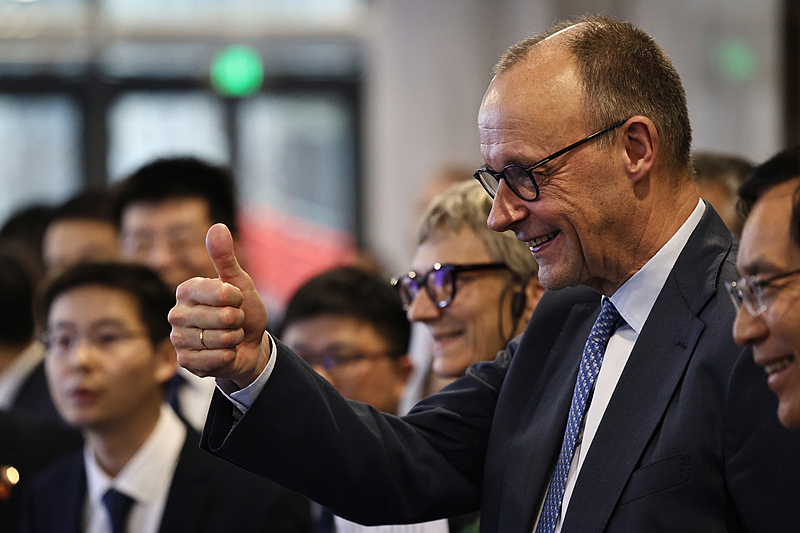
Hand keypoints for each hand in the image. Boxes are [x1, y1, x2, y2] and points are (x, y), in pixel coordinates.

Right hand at [169, 223, 269, 388]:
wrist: (248, 346)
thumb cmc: (242, 311)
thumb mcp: (239, 283)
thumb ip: (225, 257)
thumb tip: (217, 226)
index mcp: (187, 289)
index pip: (220, 291)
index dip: (237, 298)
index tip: (237, 299)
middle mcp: (176, 313)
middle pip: (223, 317)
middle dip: (238, 321)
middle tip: (234, 322)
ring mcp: (178, 338)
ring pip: (221, 339)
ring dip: (234, 339)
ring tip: (229, 337)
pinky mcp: (184, 362)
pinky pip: (216, 359)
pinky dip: (228, 356)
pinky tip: (224, 353)